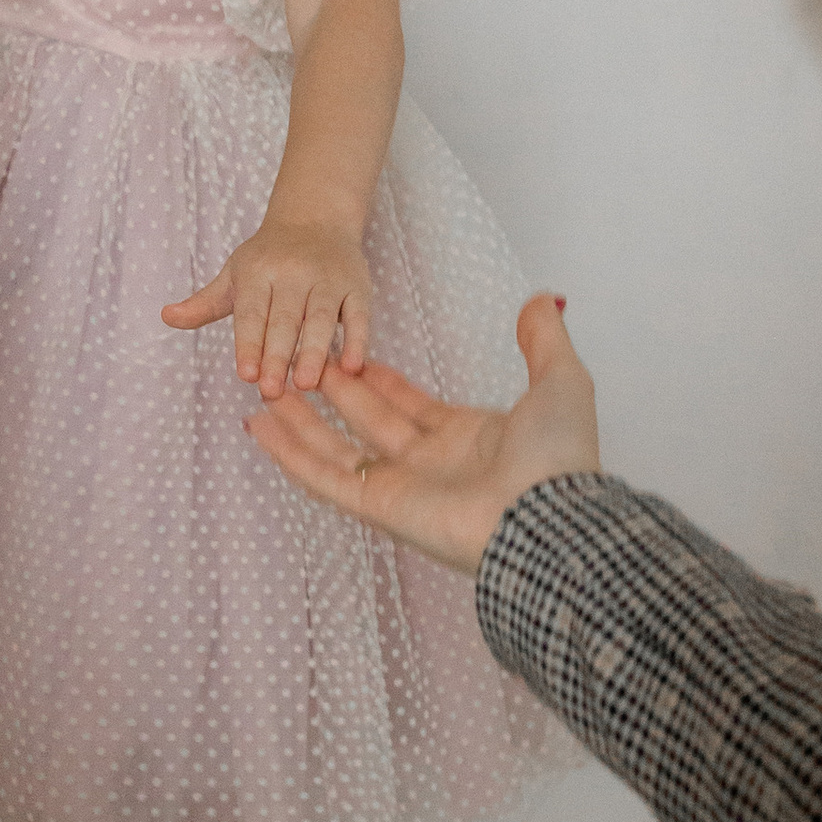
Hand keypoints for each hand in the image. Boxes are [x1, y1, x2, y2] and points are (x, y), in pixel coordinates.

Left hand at [164, 212, 374, 397]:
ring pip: (322, 317)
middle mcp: (292, 272)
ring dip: (315, 351)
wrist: (316, 218)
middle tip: (271, 390)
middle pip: (285, 318)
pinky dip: (358, 339)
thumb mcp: (234, 275)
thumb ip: (204, 303)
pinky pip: (359, 314)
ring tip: (307, 384)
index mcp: (258, 271)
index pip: (252, 313)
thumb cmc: (270, 257)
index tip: (246, 375)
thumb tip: (166, 317)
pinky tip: (353, 367)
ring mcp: (327, 278)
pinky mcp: (357, 285)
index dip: (249, 344)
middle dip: (277, 354)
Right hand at [244, 288, 600, 572]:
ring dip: (301, 419)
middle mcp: (431, 464)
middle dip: (334, 391)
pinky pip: (325, 477)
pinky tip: (260, 427)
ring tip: (267, 386)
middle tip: (300, 360)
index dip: (381, 382)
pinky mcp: (379, 508)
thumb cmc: (557, 459)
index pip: (411, 406)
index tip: (352, 355)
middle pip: (368, 423)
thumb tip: (543, 300)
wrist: (547, 521)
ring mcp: (402, 487)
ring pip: (337, 448)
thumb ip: (545, 341)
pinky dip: (290, 453)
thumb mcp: (562, 381)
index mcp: (468, 439)